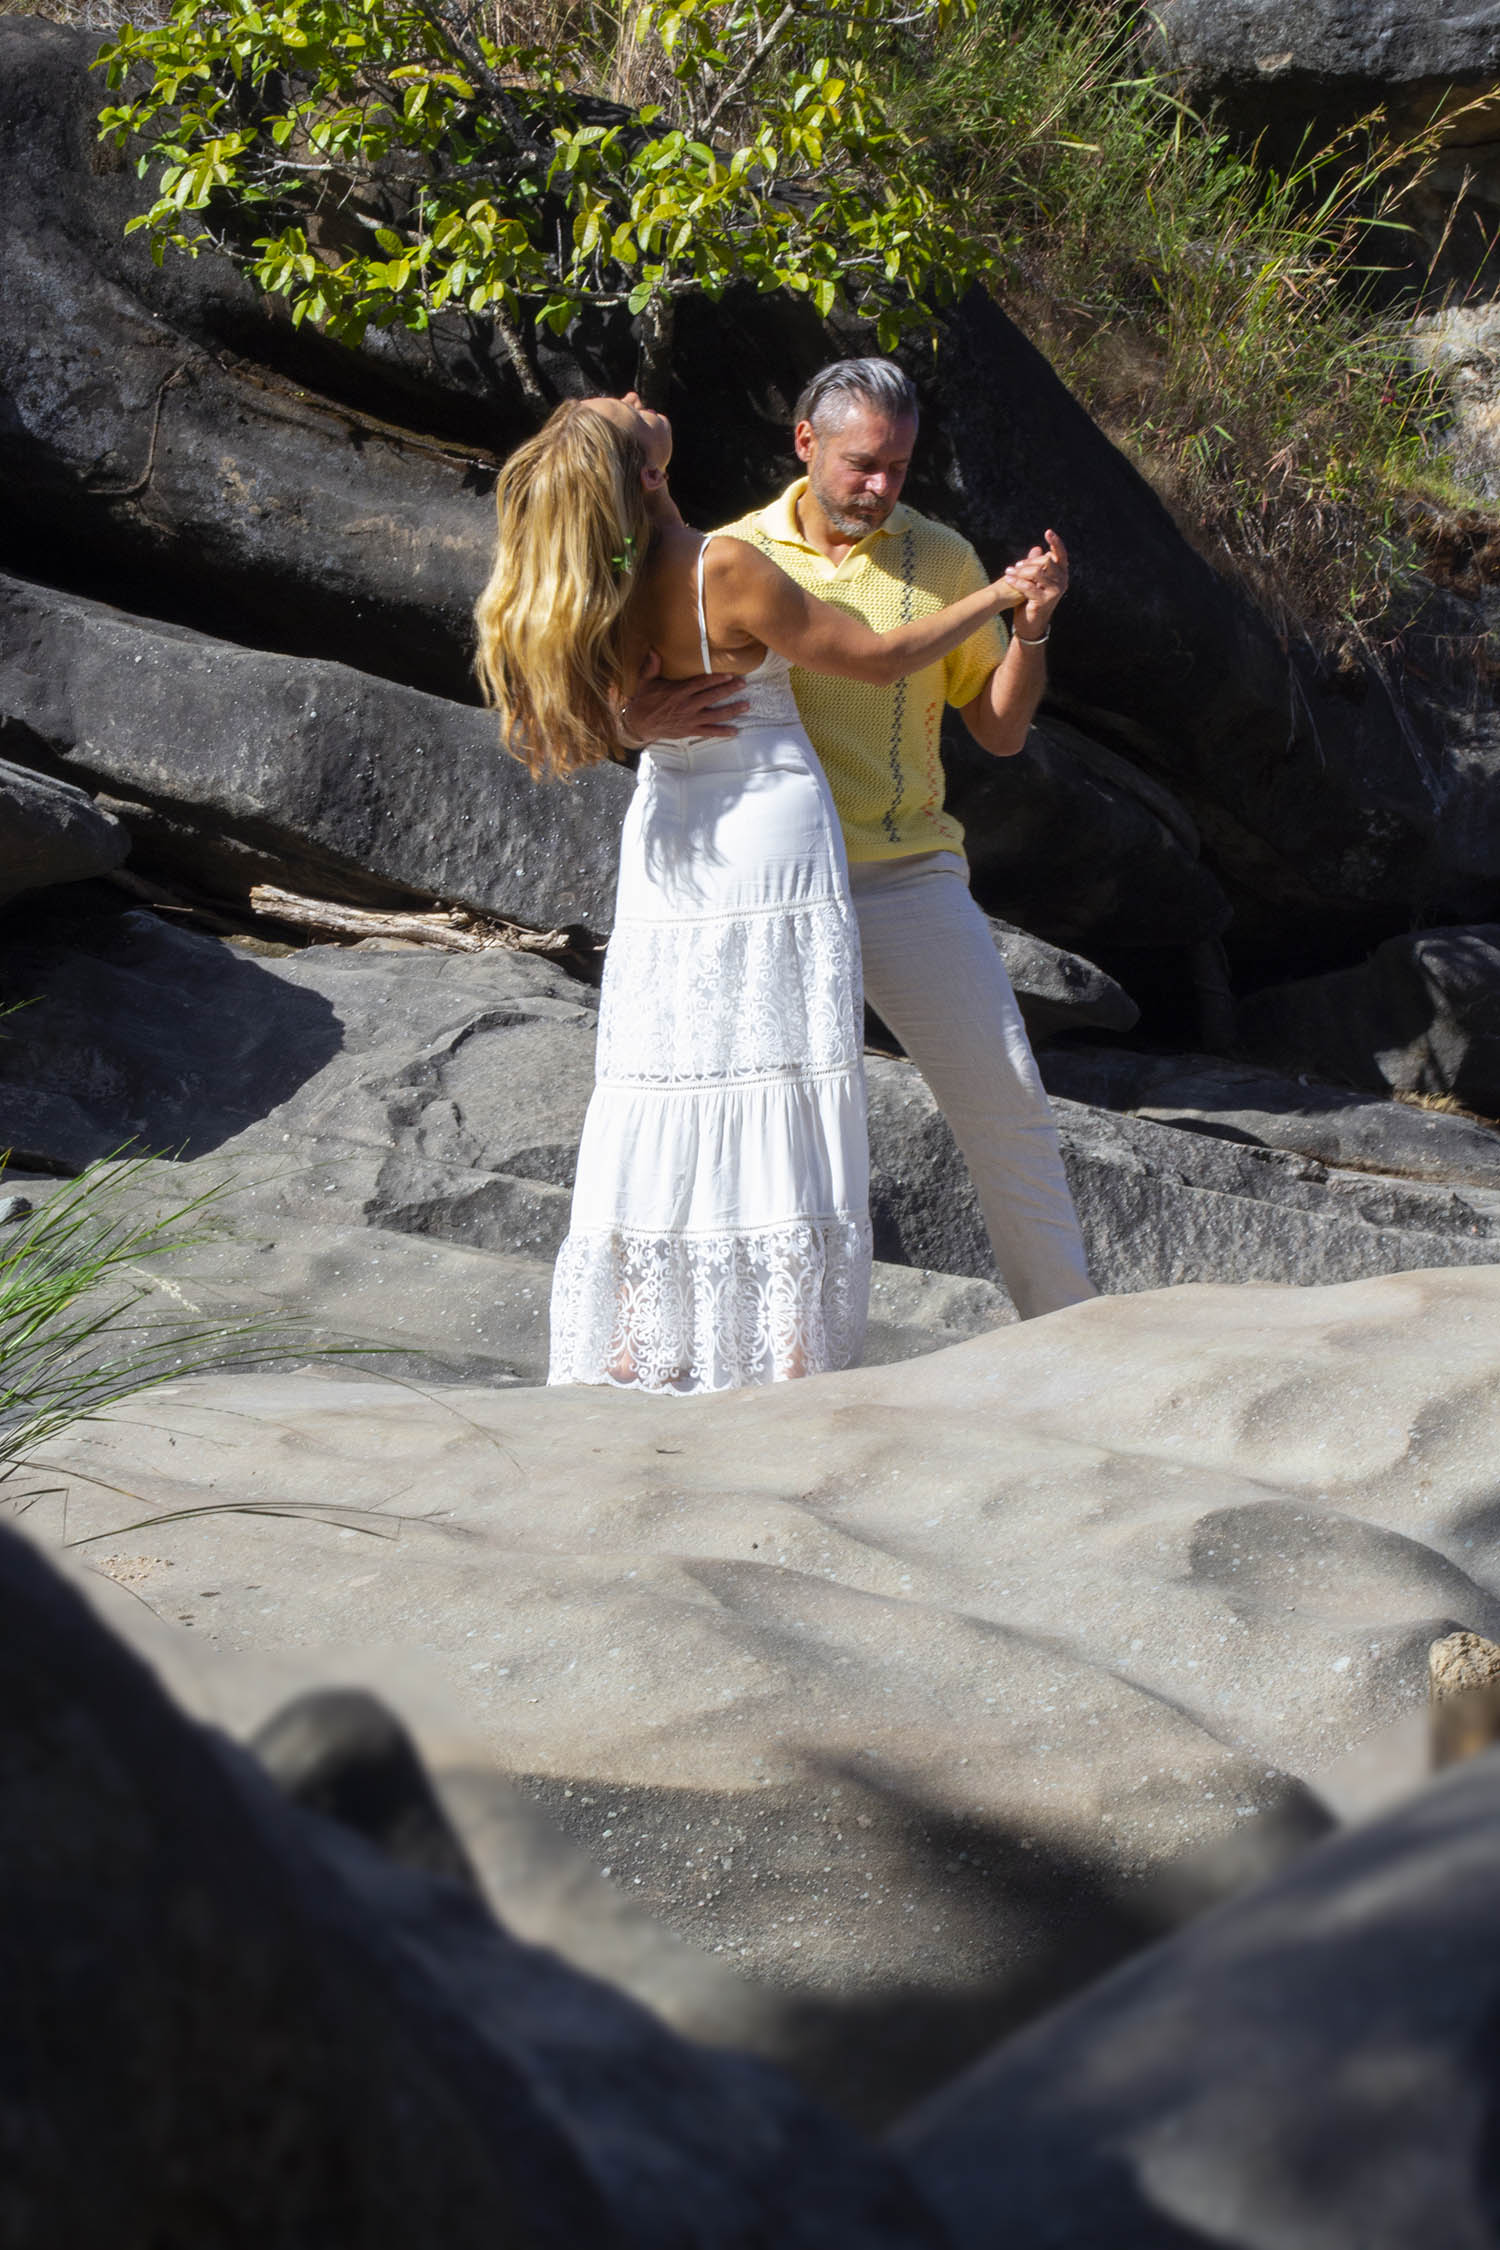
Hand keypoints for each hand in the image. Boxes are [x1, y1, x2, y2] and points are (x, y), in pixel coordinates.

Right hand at [622, 649, 749, 743]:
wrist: (639, 723)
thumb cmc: (644, 700)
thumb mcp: (645, 680)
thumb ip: (651, 666)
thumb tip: (653, 650)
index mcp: (678, 691)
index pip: (701, 683)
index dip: (716, 679)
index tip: (730, 674)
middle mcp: (687, 705)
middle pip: (712, 697)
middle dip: (729, 690)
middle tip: (743, 684)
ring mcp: (690, 719)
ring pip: (715, 714)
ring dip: (731, 710)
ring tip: (746, 705)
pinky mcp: (689, 730)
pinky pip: (709, 732)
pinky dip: (722, 732)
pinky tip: (735, 731)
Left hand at [1004, 529, 1068, 639]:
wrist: (1031, 623)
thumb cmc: (1033, 599)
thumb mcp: (1035, 580)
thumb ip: (1036, 565)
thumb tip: (1037, 548)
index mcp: (1062, 574)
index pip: (1061, 554)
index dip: (1056, 542)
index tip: (1048, 531)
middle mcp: (1063, 581)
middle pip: (1046, 561)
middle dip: (1028, 562)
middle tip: (1015, 567)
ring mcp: (1055, 592)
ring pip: (1037, 572)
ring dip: (1020, 572)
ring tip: (1008, 573)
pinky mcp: (1045, 601)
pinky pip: (1028, 586)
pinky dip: (1016, 582)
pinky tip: (1007, 579)